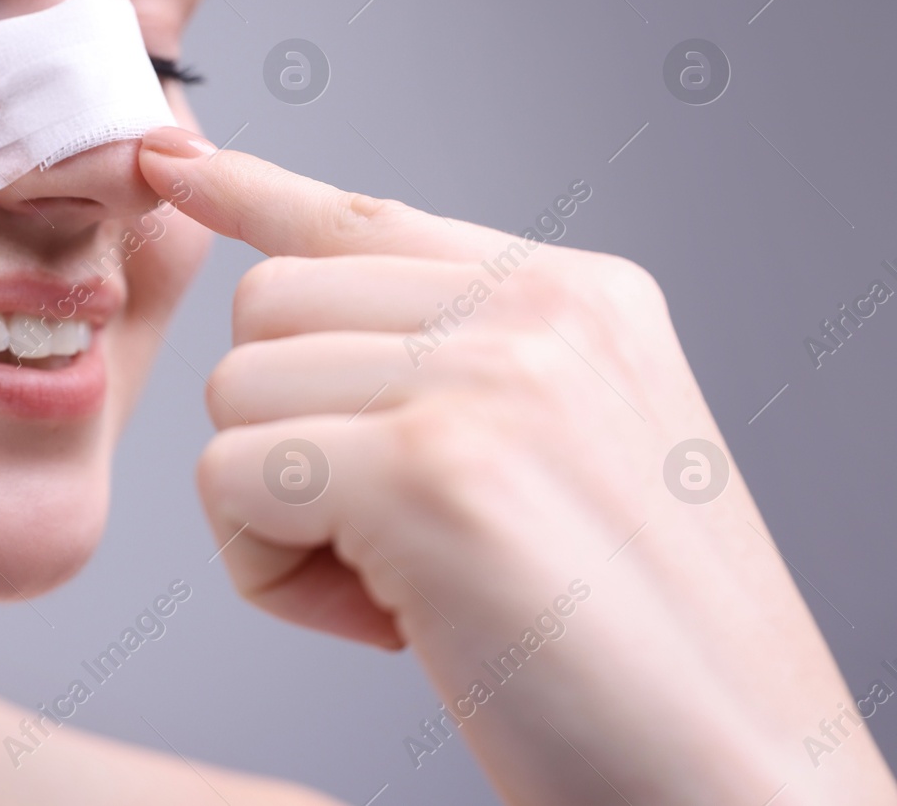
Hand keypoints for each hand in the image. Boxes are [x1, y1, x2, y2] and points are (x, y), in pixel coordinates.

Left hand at [137, 126, 896, 805]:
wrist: (735, 783)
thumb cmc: (631, 645)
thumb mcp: (562, 454)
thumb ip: (446, 359)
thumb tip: (285, 286)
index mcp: (578, 296)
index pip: (365, 216)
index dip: (254, 193)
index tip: (171, 163)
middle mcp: (538, 310)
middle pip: (268, 307)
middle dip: (286, 435)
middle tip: (394, 542)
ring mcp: (488, 380)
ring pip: (237, 393)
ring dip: (281, 515)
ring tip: (408, 587)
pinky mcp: (428, 474)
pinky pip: (231, 481)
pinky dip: (273, 573)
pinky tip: (389, 623)